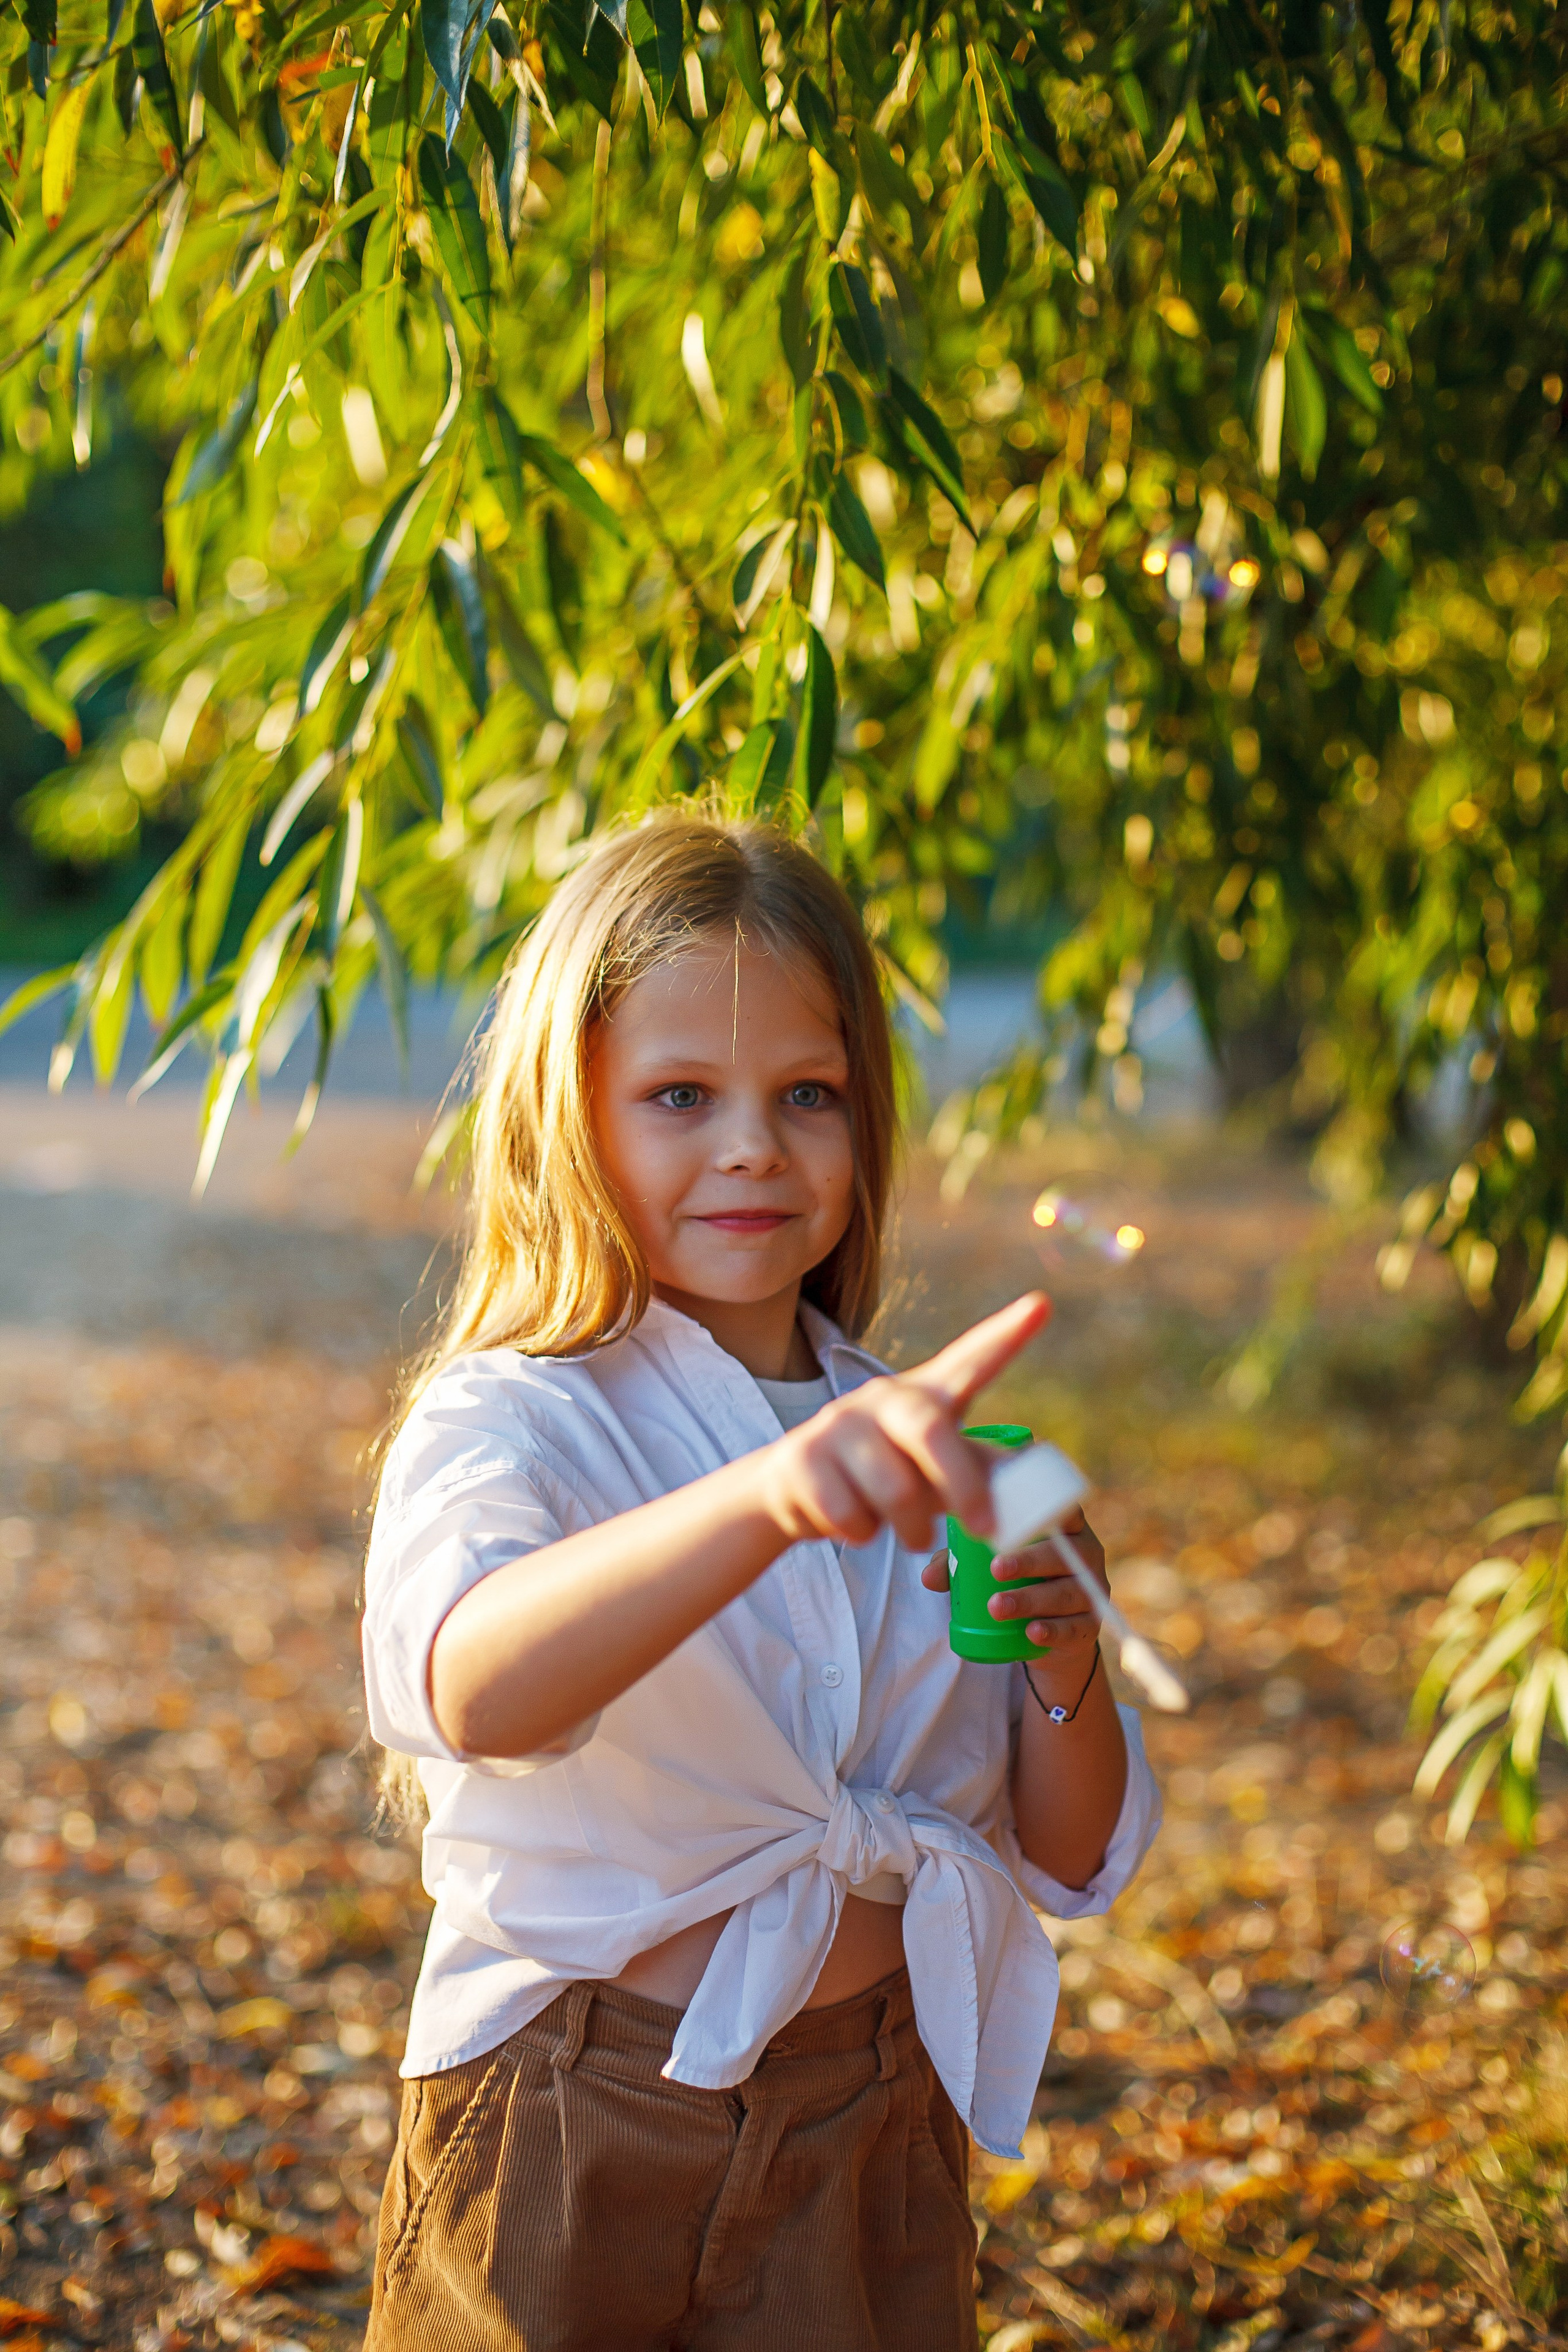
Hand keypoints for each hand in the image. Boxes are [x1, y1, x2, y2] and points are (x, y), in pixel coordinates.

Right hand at [755, 1293, 1050, 1550]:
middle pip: (931, 1429)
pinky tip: (857, 1524)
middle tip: (983, 1528)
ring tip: (915, 1537)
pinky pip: (849, 1513)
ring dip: (913, 1528)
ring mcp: (838, 1423)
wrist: (796, 1488)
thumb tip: (1042, 1498)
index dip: (1006, 1335)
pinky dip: (864, 1533)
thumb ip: (982, 1474)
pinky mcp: (802, 1457)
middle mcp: (882, 1397)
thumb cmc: (887, 1475)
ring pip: (894, 1488)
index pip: (970, 1359)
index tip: (1041, 1306)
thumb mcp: (937, 1471)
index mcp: (925, 1395)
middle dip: (963, 1486)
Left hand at [921, 1507, 1106, 1658]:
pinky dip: (1053, 1630)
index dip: (1051, 1508)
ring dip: (1031, 1599)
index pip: (1066, 1509)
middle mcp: (1085, 1555)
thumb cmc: (1017, 1580)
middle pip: (1064, 1554)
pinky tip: (1032, 1632)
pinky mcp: (1090, 1627)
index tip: (1025, 1512)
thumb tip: (929, 1576)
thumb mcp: (988, 1567)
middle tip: (996, 1568)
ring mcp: (1092, 1591)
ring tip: (996, 1607)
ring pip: (1067, 1593)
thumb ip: (960, 1564)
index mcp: (1066, 1528)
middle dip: (1030, 1560)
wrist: (1047, 1633)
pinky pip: (1075, 1628)